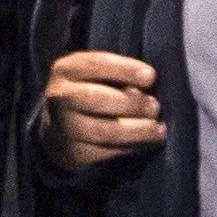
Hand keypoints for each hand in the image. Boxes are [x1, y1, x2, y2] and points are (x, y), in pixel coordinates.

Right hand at [37, 50, 164, 169]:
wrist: (59, 127)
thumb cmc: (90, 91)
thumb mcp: (96, 74)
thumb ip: (118, 75)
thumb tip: (147, 83)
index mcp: (66, 69)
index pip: (96, 64)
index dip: (126, 70)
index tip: (150, 77)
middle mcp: (60, 97)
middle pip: (97, 99)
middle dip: (132, 103)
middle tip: (155, 106)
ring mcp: (64, 127)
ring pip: (104, 131)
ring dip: (137, 130)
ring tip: (158, 129)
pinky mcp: (73, 152)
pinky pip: (106, 152)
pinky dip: (131, 147)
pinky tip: (146, 142)